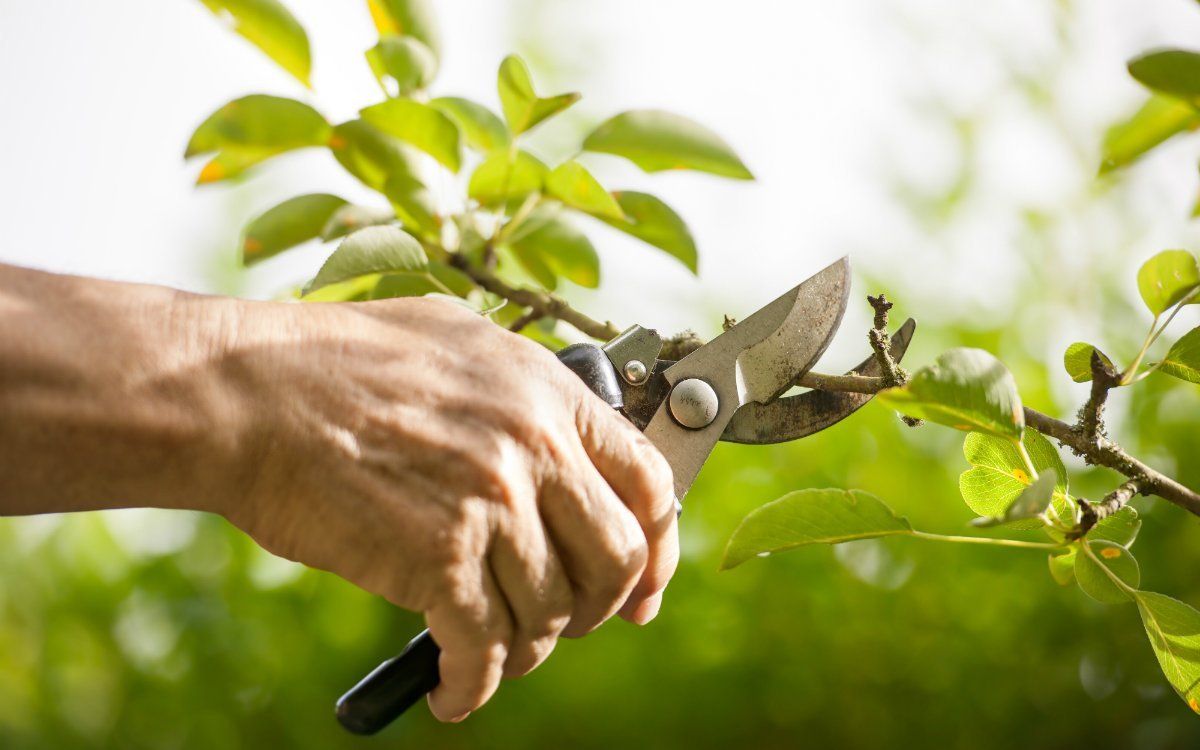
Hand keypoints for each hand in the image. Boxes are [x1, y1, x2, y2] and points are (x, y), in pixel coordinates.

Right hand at [215, 297, 678, 721]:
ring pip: (551, 613)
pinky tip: (455, 692)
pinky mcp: (437, 559)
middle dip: (600, 608)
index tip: (645, 586)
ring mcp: (491, 503)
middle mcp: (534, 447)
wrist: (249, 392)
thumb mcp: (457, 340)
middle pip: (617, 560)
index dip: (659, 546)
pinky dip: (474, 686)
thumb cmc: (337, 361)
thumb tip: (562, 436)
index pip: (649, 482)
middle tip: (571, 623)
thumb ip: (522, 389)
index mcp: (548, 393)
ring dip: (529, 649)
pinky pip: (485, 649)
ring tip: (496, 652)